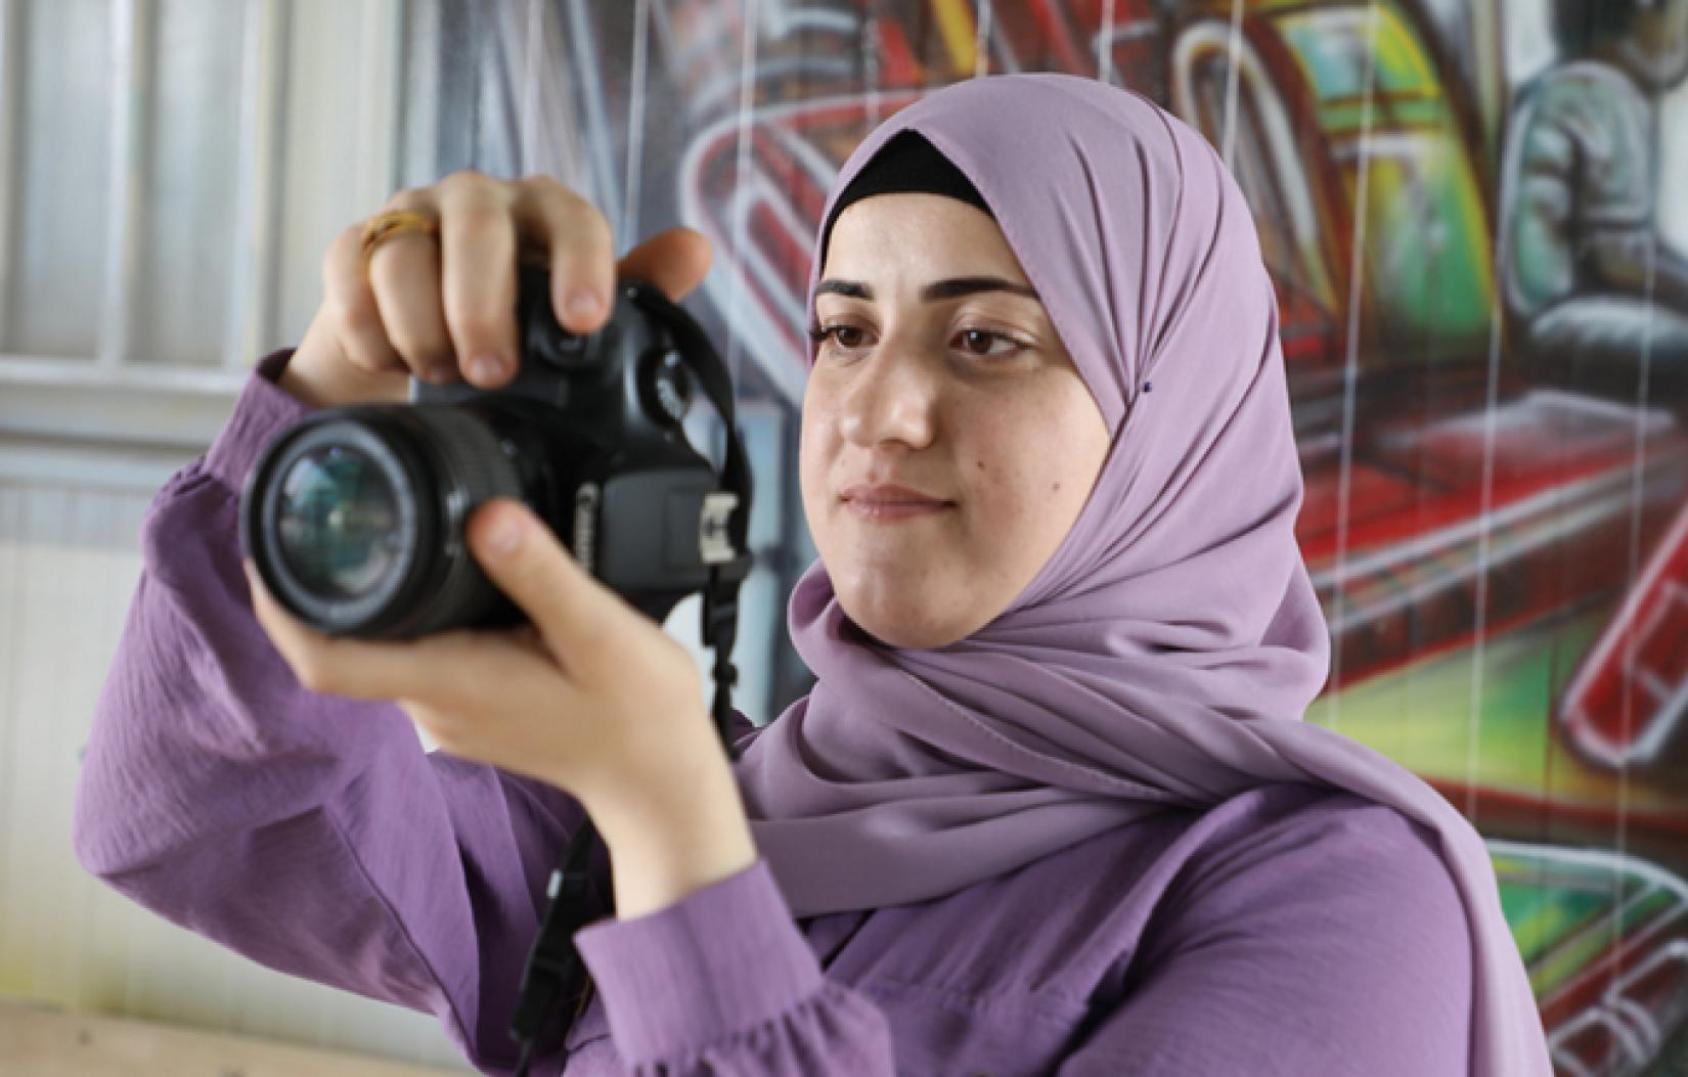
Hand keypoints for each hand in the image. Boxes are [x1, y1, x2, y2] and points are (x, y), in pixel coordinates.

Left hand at [241, 496, 734, 820]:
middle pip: (339, 648)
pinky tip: (435, 579)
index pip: (323, 659)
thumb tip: (486, 516)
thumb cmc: (637, 714)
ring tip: (367, 532)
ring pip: (377, 651)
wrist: (660, 781)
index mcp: (451, 682)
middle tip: (314, 512)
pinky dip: (403, 617)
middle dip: (313, 583)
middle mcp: (435, 703)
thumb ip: (540, 572)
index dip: (278, 607)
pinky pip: (414, 658)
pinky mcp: (470, 708)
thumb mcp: (600, 631)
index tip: (265, 549)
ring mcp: (449, 712)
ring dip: (361, 598)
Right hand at [279, 170, 712, 407]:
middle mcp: (478, 202)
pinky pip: (350, 273)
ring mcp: (411, 218)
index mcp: (545, 213)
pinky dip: (367, 326)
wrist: (421, 331)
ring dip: (422, 325)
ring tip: (440, 377)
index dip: (581, 266)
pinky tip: (389, 364)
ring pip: (406, 253)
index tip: (583, 323)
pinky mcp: (352, 245)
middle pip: (477, 228)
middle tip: (493, 372)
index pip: (572, 219)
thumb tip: (697, 249)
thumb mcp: (578, 312)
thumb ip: (639, 288)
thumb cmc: (515, 317)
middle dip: (483, 306)